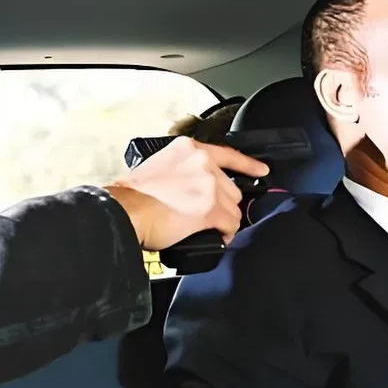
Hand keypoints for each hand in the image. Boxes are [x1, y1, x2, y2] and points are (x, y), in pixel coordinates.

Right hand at [103, 137, 268, 249]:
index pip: (228, 154)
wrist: (125, 211)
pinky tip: (218, 238)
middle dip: (223, 203)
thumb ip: (181, 171)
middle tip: (209, 215)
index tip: (261, 170)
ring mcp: (208, 185)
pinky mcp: (210, 209)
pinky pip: (230, 224)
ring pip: (233, 207)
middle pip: (231, 187)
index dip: (248, 164)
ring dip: (225, 220)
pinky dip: (227, 233)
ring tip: (211, 229)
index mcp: (189, 149)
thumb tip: (192, 190)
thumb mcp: (158, 167)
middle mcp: (202, 163)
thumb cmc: (132, 196)